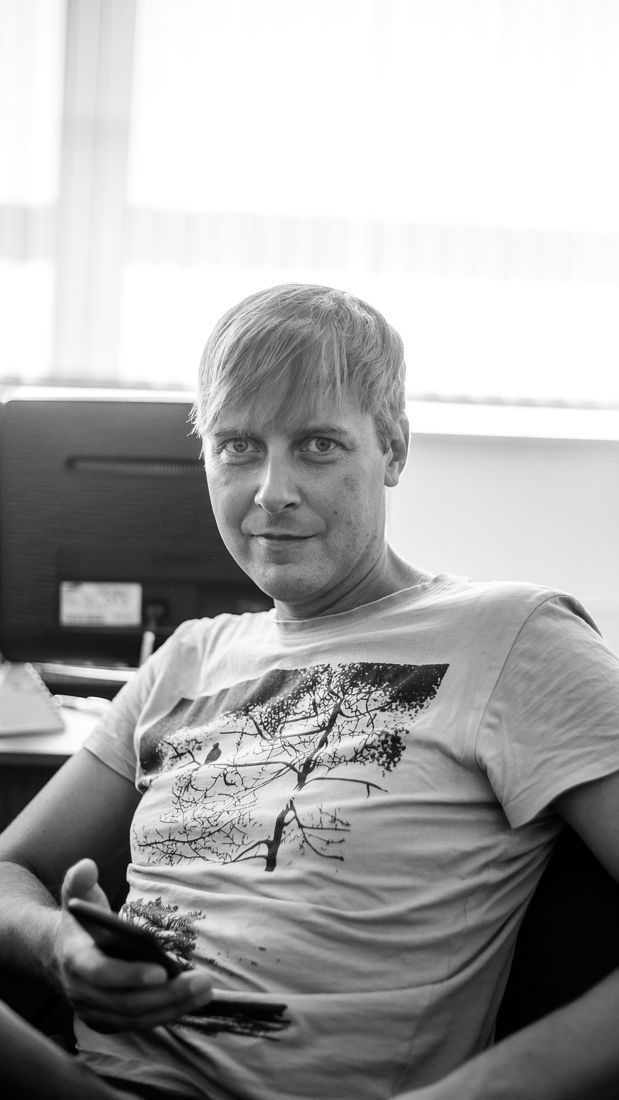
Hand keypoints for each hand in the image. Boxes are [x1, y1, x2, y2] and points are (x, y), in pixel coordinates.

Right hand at [55, 858, 212, 1031]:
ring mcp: (94, 1011)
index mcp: (75, 959)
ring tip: (205, 990)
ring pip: (136, 1017)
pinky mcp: (107, 1021)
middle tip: (202, 981)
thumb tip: (88, 865)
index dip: (130, 976)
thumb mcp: (76, 896)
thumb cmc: (78, 921)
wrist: (59, 954)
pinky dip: (167, 1014)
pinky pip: (139, 1023)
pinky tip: (192, 1000)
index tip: (162, 971)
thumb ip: (80, 879)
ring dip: (174, 1007)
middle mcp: (82, 992)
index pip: (101, 973)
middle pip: (127, 1003)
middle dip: (167, 994)